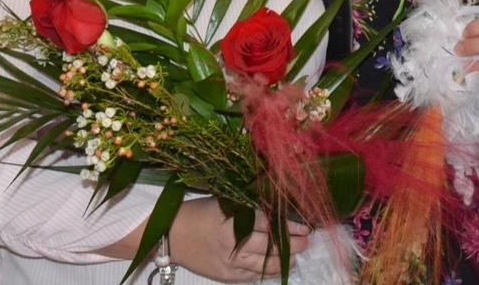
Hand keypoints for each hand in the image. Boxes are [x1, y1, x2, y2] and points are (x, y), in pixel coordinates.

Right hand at [168, 197, 310, 281]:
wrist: (170, 235)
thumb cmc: (196, 213)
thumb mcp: (221, 202)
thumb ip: (246, 206)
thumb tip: (275, 208)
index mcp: (230, 219)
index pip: (267, 223)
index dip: (288, 225)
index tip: (304, 225)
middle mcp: (232, 242)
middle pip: (270, 245)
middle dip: (293, 244)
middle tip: (307, 241)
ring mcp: (229, 262)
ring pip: (265, 264)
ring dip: (285, 260)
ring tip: (298, 255)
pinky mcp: (226, 275)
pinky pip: (253, 275)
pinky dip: (268, 271)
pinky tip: (279, 267)